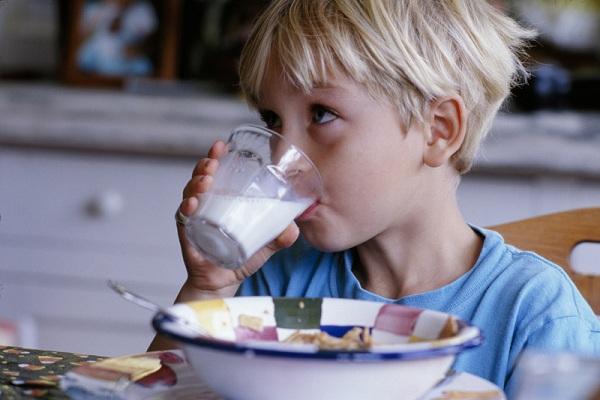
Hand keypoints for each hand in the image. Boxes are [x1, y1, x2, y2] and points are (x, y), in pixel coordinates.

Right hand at [176, 140, 299, 296]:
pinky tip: (193, 204)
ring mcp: (194, 218)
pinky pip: (183, 218)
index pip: (216, 173)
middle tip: (212, 162)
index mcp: (221, 200)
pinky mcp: (187, 234)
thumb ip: (281, 236)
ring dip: (196, 183)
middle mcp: (205, 205)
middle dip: (204, 165)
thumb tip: (294, 228)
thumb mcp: (265, 244)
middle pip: (200, 177)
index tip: (220, 145)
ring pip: (190, 193)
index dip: (215, 157)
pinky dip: (187, 209)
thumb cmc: (240, 257)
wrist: (223, 282)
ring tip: (206, 180)